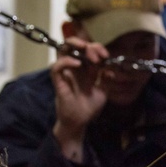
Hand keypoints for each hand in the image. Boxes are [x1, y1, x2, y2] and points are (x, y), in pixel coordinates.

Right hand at [50, 37, 108, 160]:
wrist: (81, 121)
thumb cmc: (90, 107)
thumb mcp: (103, 91)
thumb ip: (106, 78)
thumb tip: (110, 68)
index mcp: (86, 68)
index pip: (88, 50)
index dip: (97, 48)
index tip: (106, 55)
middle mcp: (75, 67)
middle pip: (75, 45)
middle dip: (87, 45)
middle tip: (98, 54)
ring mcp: (66, 72)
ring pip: (62, 50)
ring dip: (75, 45)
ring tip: (86, 49)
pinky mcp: (58, 81)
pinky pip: (56, 66)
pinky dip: (66, 61)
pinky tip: (78, 64)